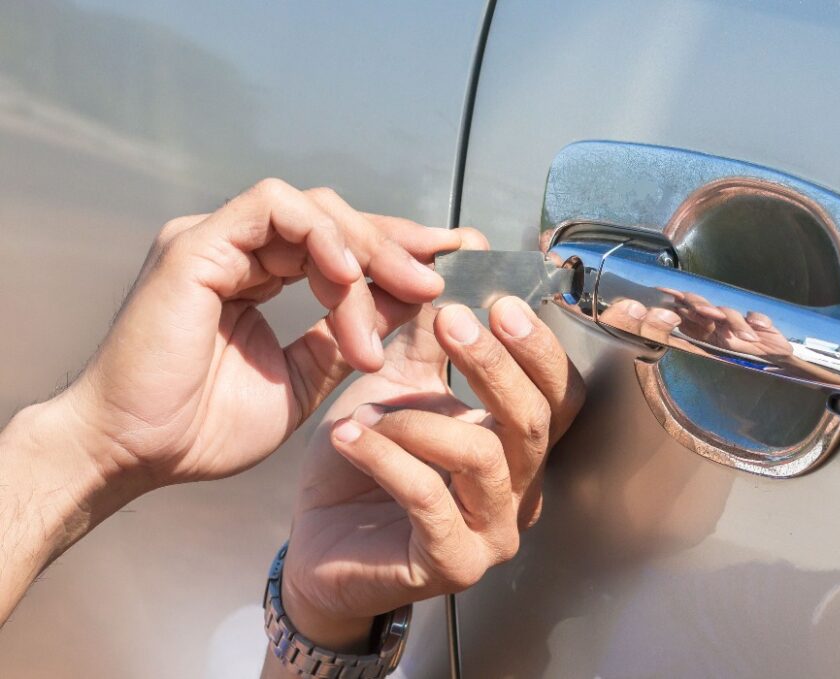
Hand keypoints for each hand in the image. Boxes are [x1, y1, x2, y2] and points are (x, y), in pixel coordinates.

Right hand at [61, 179, 462, 492]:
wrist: (135, 454)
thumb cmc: (202, 428)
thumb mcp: (301, 379)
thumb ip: (344, 337)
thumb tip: (406, 303)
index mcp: (256, 276)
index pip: (337, 243)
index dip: (395, 251)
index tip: (448, 266)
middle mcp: (236, 250)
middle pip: (334, 217)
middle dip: (394, 246)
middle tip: (438, 280)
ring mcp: (214, 240)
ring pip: (313, 209)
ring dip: (367, 251)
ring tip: (404, 295)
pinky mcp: (196, 243)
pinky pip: (273, 209)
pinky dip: (322, 237)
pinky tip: (349, 279)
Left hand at [275, 265, 584, 649]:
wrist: (316, 542)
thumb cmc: (362, 467)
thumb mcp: (395, 385)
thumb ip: (427, 334)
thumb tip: (458, 259)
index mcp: (516, 445)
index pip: (560, 394)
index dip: (536, 346)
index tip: (497, 298)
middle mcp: (518, 490)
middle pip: (536, 420)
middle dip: (495, 364)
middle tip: (452, 321)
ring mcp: (491, 533)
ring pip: (484, 457)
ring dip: (419, 419)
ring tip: (368, 407)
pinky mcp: (451, 564)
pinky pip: (429, 500)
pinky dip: (387, 458)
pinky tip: (352, 437)